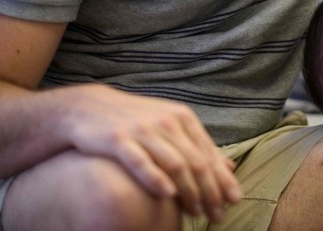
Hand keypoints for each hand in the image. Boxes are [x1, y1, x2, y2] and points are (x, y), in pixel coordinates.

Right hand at [59, 84, 241, 220]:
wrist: (89, 107)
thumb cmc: (137, 122)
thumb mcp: (171, 127)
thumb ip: (198, 147)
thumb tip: (230, 167)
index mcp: (183, 118)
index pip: (208, 154)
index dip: (222, 179)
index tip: (233, 201)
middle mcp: (167, 122)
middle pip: (195, 161)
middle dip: (210, 191)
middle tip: (217, 215)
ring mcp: (142, 130)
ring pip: (174, 163)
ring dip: (189, 190)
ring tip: (197, 212)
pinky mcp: (117, 139)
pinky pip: (140, 161)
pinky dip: (155, 177)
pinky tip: (167, 195)